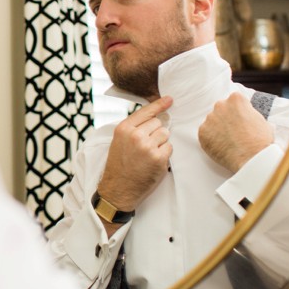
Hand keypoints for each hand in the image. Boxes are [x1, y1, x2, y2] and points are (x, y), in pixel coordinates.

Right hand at [96, 96, 173, 213]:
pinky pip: (169, 148)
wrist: (118, 189)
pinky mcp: (159, 159)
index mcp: (124, 128)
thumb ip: (134, 127)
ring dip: (161, 143)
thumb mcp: (119, 141)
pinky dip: (164, 155)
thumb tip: (157, 117)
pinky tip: (153, 162)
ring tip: (148, 155)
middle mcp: (135, 135)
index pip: (146, 111)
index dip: (159, 104)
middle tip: (145, 147)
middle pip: (158, 123)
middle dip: (156, 133)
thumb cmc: (119, 165)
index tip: (169, 99)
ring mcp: (148, 147)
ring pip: (165, 134)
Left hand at [198, 92, 274, 172]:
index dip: (238, 112)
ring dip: (218, 129)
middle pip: (221, 109)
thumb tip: (248, 118)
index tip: (240, 120)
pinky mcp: (202, 132)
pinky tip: (221, 146)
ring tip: (228, 141)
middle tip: (233, 131)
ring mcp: (210, 119)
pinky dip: (211, 139)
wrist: (251, 158)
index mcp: (236, 99)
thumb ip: (250, 114)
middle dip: (226, 118)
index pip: (234, 101)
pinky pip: (206, 133)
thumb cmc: (260, 140)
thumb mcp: (262, 120)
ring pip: (212, 121)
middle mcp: (220, 105)